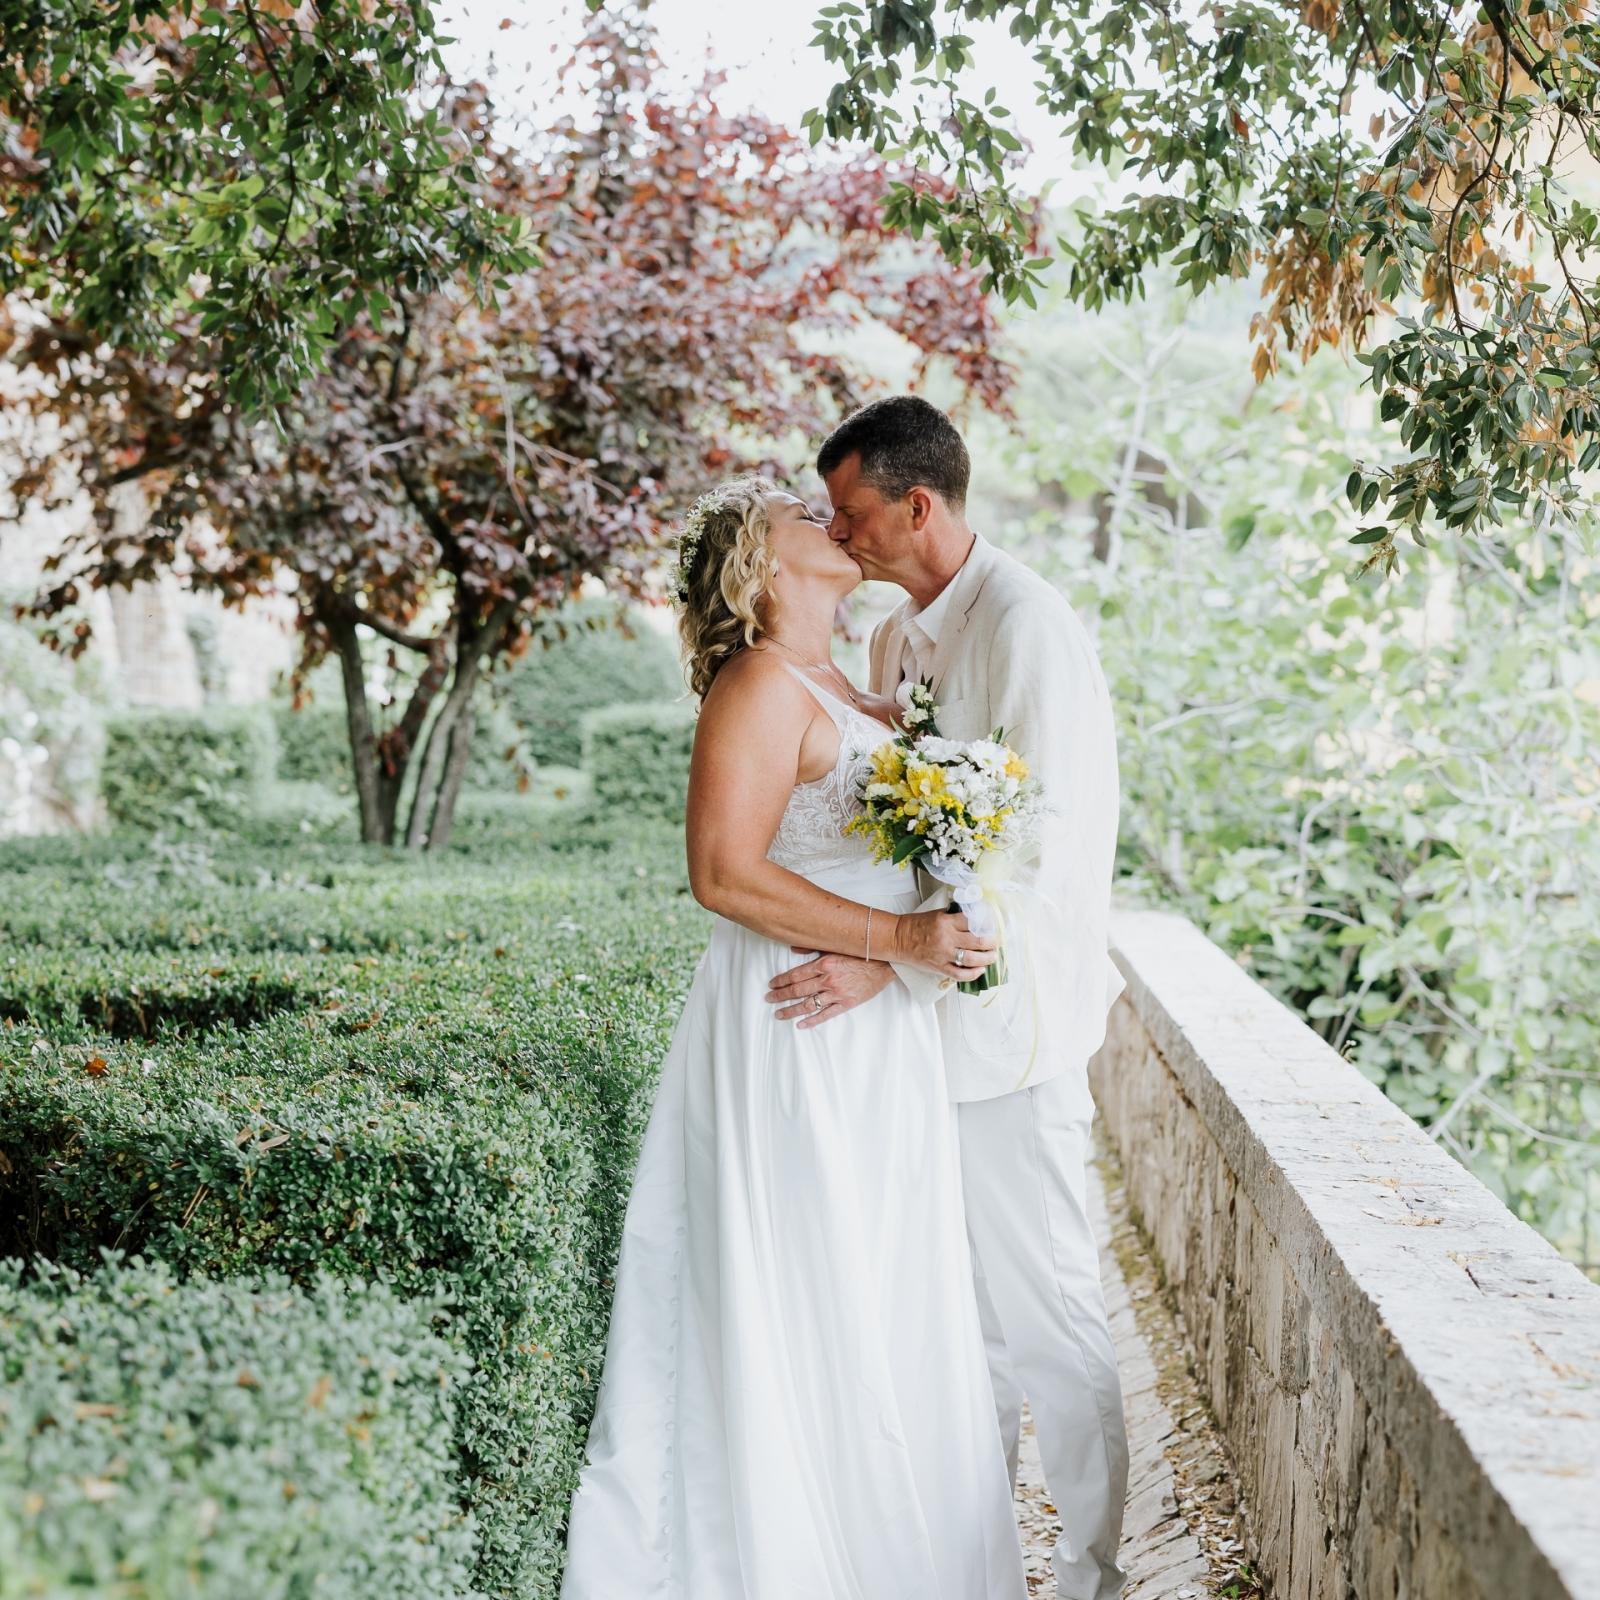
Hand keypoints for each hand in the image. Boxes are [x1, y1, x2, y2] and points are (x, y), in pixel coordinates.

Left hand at [765, 949, 895, 1027]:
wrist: (885, 962)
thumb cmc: (860, 952)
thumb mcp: (835, 945)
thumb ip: (812, 947)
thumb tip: (793, 949)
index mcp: (824, 963)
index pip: (795, 975)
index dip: (781, 981)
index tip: (771, 984)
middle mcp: (828, 979)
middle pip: (798, 990)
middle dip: (780, 996)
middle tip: (769, 999)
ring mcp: (837, 993)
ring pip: (808, 1004)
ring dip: (791, 1010)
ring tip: (779, 1014)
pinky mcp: (846, 1003)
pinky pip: (826, 1015)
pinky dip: (812, 1020)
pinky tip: (800, 1024)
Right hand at [891, 910, 998, 981]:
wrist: (898, 938)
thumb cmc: (917, 925)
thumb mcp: (937, 914)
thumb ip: (955, 916)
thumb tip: (976, 917)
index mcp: (946, 922)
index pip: (973, 921)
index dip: (987, 923)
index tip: (993, 925)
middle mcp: (946, 938)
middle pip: (978, 941)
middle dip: (993, 942)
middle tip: (997, 941)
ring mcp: (943, 955)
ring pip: (972, 959)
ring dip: (987, 958)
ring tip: (993, 956)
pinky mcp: (939, 967)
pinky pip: (960, 974)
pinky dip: (973, 974)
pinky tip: (980, 970)